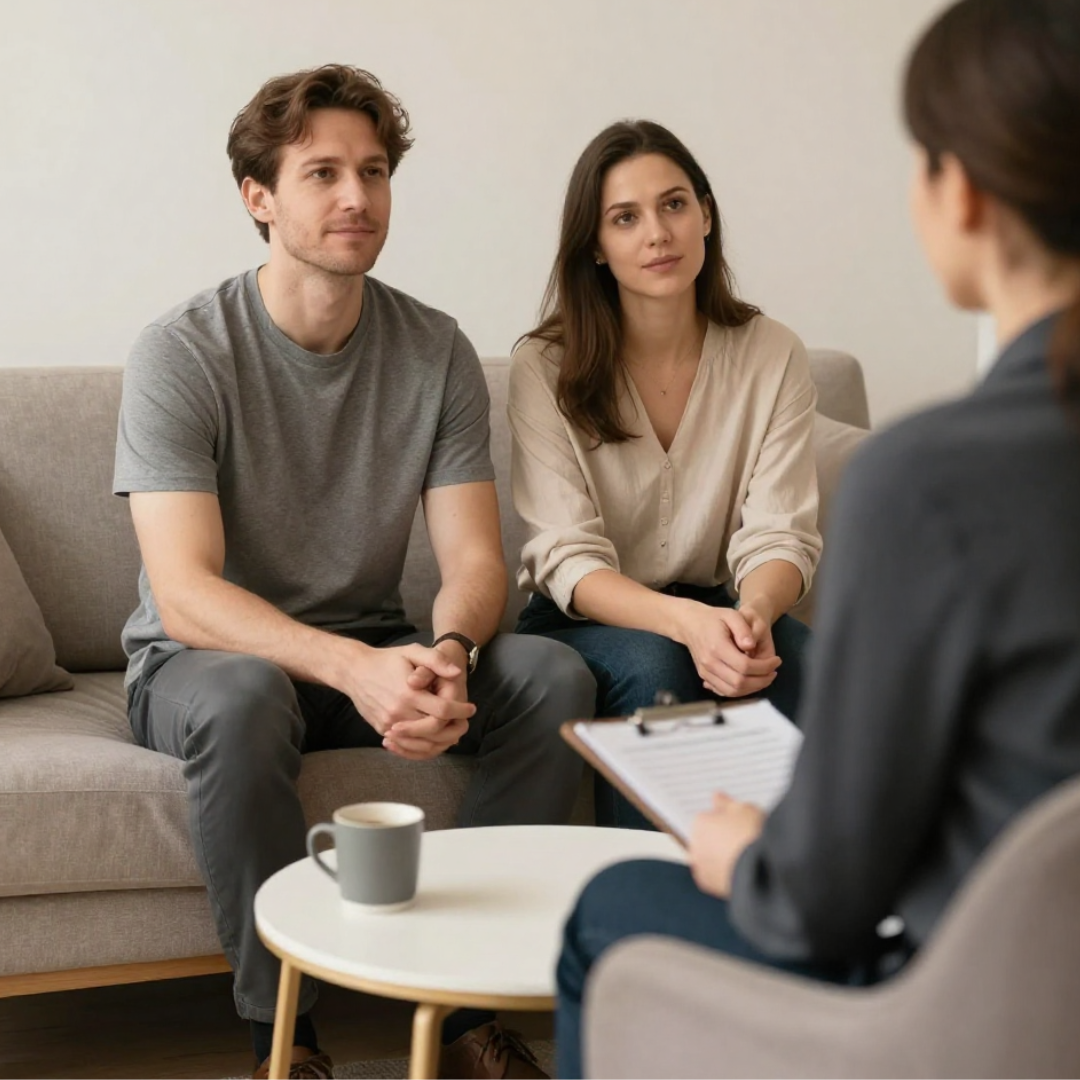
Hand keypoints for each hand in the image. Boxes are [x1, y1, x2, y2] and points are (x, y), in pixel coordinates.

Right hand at [337, 640, 474, 750]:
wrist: (354, 671)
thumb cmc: (387, 660)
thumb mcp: (412, 651)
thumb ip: (436, 660)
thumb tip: (457, 673)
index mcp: (408, 693)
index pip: (442, 710)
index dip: (461, 710)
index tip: (471, 708)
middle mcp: (398, 711)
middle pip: (434, 730)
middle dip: (454, 728)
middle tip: (464, 722)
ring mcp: (388, 723)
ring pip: (422, 743)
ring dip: (441, 740)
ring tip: (452, 730)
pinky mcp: (382, 729)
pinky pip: (407, 745)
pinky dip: (423, 744)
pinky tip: (433, 736)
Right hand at [674, 600, 780, 697]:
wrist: (690, 624)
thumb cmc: (714, 618)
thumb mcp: (731, 615)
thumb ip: (743, 629)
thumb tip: (751, 645)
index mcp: (717, 647)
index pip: (745, 666)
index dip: (764, 667)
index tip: (776, 661)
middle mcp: (710, 663)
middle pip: (740, 682)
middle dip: (762, 680)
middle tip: (773, 672)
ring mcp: (705, 672)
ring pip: (732, 691)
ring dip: (752, 688)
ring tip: (765, 678)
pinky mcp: (704, 677)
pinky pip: (724, 692)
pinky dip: (740, 691)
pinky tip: (750, 682)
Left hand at [689, 793, 765, 898]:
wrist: (759, 871)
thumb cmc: (752, 836)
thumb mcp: (745, 809)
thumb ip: (727, 803)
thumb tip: (717, 797)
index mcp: (700, 823)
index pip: (709, 817)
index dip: (727, 820)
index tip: (741, 824)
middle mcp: (694, 844)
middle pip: (707, 837)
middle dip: (721, 838)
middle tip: (745, 839)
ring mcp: (699, 866)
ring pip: (709, 856)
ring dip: (721, 856)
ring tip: (748, 857)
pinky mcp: (708, 885)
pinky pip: (715, 875)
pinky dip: (724, 873)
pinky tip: (743, 871)